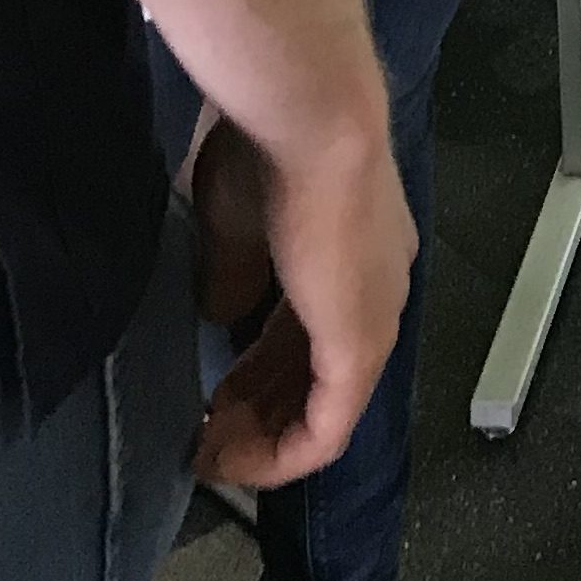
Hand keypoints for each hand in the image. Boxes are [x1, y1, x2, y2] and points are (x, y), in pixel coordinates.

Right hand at [192, 109, 415, 490]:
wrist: (312, 117)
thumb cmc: (271, 151)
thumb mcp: (238, 220)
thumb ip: (236, 275)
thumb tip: (224, 319)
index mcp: (353, 249)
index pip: (308, 326)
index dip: (257, 365)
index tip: (212, 387)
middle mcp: (376, 289)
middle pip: (315, 374)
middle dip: (256, 411)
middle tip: (203, 435)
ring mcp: (373, 320)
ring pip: (322, 407)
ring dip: (262, 439)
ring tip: (208, 454)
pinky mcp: (358, 348)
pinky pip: (325, 428)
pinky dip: (278, 455)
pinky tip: (232, 464)